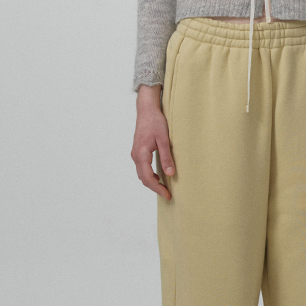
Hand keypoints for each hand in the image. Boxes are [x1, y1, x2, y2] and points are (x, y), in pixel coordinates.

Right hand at [131, 84, 175, 199]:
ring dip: (151, 182)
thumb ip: (166, 157)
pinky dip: (149, 175)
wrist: (146, 110)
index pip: (148, 178)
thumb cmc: (155, 122)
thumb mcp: (164, 140)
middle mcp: (135, 156)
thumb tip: (170, 174)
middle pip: (143, 178)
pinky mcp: (138, 151)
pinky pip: (142, 168)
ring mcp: (135, 154)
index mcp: (141, 154)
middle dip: (155, 188)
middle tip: (167, 194)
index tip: (168, 195)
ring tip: (164, 187)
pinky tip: (159, 175)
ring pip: (141, 174)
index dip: (158, 188)